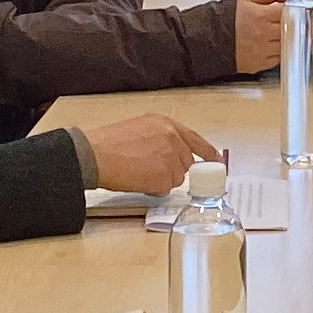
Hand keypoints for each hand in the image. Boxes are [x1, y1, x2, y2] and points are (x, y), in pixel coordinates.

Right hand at [89, 110, 225, 195]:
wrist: (95, 154)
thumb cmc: (108, 144)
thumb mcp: (139, 129)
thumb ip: (159, 138)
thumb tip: (168, 155)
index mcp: (165, 124)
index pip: (195, 139)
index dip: (208, 152)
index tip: (217, 161)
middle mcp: (172, 138)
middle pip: (186, 162)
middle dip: (172, 170)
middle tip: (149, 170)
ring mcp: (171, 157)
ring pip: (177, 177)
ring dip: (161, 180)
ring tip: (138, 172)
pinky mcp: (165, 175)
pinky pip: (166, 188)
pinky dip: (154, 189)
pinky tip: (138, 180)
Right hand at [229, 0, 291, 75]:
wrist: (209, 39)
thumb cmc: (227, 20)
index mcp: (261, 16)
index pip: (288, 12)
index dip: (294, 10)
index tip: (294, 10)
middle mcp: (263, 34)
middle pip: (291, 29)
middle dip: (292, 24)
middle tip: (288, 22)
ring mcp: (263, 50)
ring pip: (287, 44)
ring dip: (286, 38)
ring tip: (276, 33)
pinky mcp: (260, 64)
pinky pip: (279, 58)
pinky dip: (278, 51)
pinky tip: (270, 44)